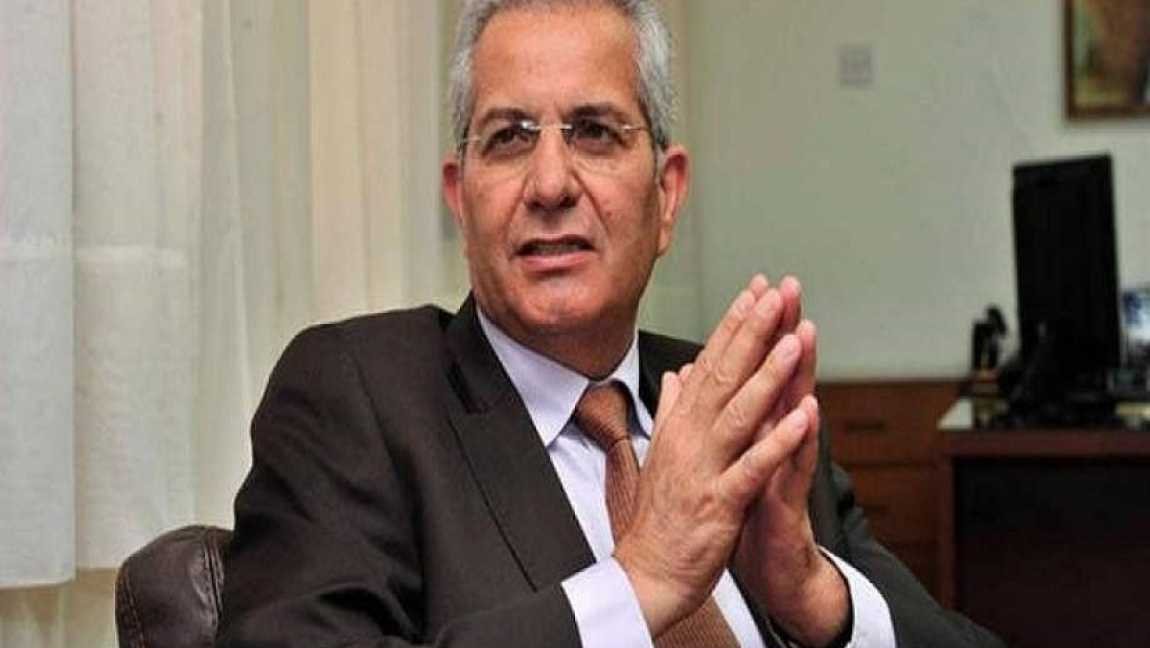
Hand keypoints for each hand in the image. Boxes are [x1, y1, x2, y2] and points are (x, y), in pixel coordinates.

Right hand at [613, 276, 816, 635]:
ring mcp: (704, 469)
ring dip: (767, 375)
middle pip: (723, 376)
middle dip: (751, 332)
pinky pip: (753, 466)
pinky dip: (779, 440)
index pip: (709, 364)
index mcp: (680, 427)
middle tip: (776, 293)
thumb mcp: (662, 454)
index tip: (755, 291)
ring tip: (793, 339)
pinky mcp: (720, 502)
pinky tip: (804, 415)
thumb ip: (672, 410)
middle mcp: (689, 439)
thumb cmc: (661, 517)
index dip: (733, 326)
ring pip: (738, 413)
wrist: (647, 573)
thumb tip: (677, 374)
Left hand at [734, 298, 849, 645]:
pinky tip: (809, 410)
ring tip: (804, 332)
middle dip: (783, 332)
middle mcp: (775, 439)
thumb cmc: (749, 511)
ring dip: (801, 373)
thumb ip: (728, 416)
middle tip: (790, 288)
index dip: (754, 329)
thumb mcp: (732, 457)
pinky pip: (794, 465)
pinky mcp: (788, 499)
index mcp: (754, 427)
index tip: (755, 286)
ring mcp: (785, 466)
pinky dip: (800, 438)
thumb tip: (708, 379)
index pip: (755, 370)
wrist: (770, 570)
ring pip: (795, 413)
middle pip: (780, 377)